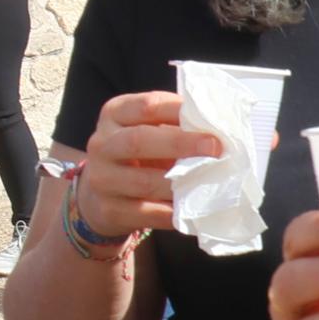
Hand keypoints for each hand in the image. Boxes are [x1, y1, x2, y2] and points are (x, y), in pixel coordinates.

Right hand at [71, 90, 224, 240]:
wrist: (100, 195)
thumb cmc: (138, 154)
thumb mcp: (148, 130)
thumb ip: (174, 124)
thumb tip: (218, 127)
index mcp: (115, 114)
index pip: (146, 106)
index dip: (179, 112)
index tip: (211, 121)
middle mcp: (102, 144)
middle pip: (138, 140)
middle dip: (180, 144)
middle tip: (215, 149)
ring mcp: (102, 179)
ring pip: (143, 182)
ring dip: (180, 183)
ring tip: (210, 181)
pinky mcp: (109, 210)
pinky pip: (146, 213)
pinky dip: (172, 212)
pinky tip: (193, 209)